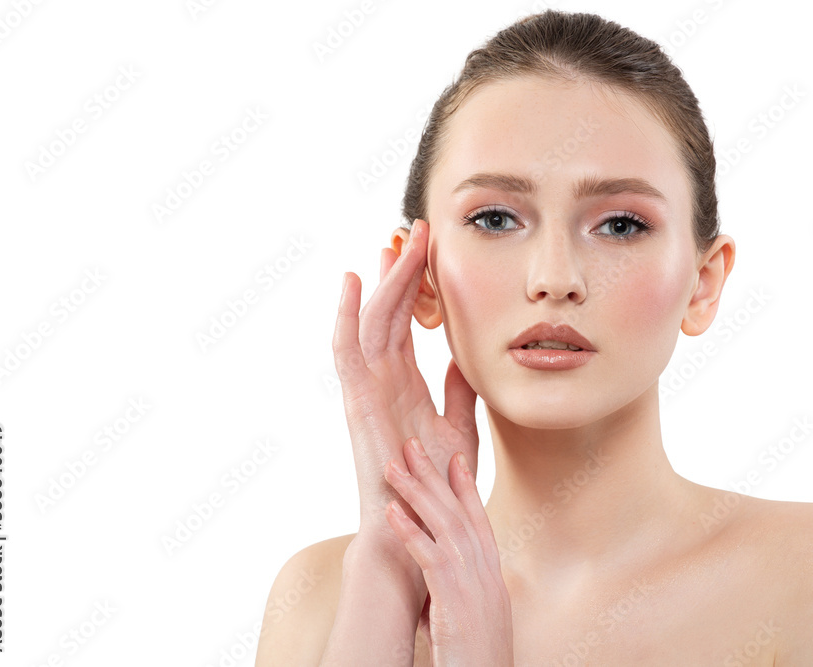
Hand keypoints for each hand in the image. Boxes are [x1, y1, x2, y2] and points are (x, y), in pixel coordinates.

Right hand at [332, 218, 479, 558]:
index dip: (417, 284)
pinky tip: (355, 279)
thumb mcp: (459, 425)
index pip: (408, 321)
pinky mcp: (357, 400)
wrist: (418, 523)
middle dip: (402, 269)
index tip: (431, 248)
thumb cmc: (435, 483)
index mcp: (404, 382)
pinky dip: (347, 313)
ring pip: (372, 320)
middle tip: (415, 229)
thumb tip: (465, 358)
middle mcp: (381, 379)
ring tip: (396, 242)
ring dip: (384, 281)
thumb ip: (460, 390)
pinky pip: (347, 349)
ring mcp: (367, 388)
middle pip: (389, 311)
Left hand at [384, 436, 513, 665]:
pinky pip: (430, 558)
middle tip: (412, 445)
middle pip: (458, 512)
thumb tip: (438, 592)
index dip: (466, 488)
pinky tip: (391, 514)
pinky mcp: (456, 600)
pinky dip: (410, 532)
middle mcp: (487, 572)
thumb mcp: (475, 621)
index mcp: (492, 575)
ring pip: (444, 525)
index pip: (479, 520)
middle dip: (434, 475)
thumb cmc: (478, 661)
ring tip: (393, 466)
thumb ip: (459, 597)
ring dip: (416, 492)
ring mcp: (473, 583)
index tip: (454, 459)